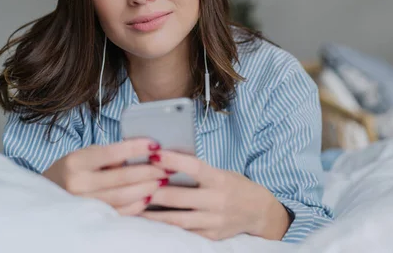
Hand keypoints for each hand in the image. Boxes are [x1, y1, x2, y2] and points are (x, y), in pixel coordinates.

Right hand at [43, 138, 166, 215]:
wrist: (49, 193)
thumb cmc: (75, 169)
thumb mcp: (87, 155)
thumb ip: (112, 154)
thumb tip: (146, 152)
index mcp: (77, 162)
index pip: (113, 152)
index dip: (137, 148)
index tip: (156, 144)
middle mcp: (77, 184)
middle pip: (123, 178)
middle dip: (150, 171)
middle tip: (168, 166)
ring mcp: (83, 204)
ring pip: (124, 196)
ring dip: (148, 188)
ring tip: (162, 180)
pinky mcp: (90, 218)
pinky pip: (120, 212)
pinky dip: (138, 204)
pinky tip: (150, 196)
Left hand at [143, 151, 291, 240]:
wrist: (259, 211)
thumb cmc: (235, 186)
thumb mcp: (222, 173)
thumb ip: (199, 171)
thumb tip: (168, 161)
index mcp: (220, 179)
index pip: (194, 168)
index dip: (174, 161)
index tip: (154, 155)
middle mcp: (218, 201)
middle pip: (179, 197)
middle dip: (154, 192)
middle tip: (134, 185)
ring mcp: (214, 221)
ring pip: (178, 219)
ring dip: (154, 214)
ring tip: (135, 208)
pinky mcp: (211, 236)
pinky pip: (185, 233)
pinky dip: (167, 228)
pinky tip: (152, 224)